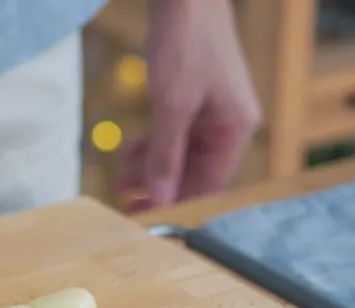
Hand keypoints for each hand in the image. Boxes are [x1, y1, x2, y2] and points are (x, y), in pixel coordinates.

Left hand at [117, 0, 261, 210]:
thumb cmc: (187, 42)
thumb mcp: (171, 104)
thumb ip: (165, 154)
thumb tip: (160, 197)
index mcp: (235, 129)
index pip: (207, 184)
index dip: (174, 203)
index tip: (143, 218)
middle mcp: (227, 126)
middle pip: (191, 173)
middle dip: (157, 187)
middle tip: (124, 204)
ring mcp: (210, 114)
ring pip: (178, 155)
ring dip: (148, 169)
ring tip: (118, 182)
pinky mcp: (192, 102)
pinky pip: (172, 135)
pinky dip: (150, 146)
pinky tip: (127, 154)